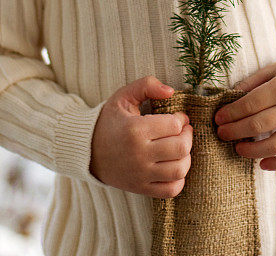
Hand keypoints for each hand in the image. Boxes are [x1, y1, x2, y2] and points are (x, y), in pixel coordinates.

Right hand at [90, 75, 192, 197]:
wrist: (88, 151)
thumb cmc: (110, 120)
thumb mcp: (124, 96)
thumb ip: (147, 85)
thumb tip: (171, 91)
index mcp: (135, 129)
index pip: (174, 125)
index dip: (181, 118)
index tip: (178, 117)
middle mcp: (139, 154)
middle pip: (181, 147)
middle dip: (188, 135)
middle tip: (183, 130)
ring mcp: (140, 174)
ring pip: (180, 169)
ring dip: (186, 156)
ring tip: (179, 146)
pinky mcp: (141, 188)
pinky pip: (171, 190)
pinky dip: (179, 178)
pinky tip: (173, 165)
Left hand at [214, 58, 275, 170]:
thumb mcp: (273, 70)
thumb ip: (251, 82)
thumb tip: (229, 97)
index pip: (251, 103)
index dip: (232, 113)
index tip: (218, 118)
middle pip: (259, 125)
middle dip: (236, 131)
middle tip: (221, 134)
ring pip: (275, 145)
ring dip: (253, 151)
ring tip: (238, 148)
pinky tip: (262, 164)